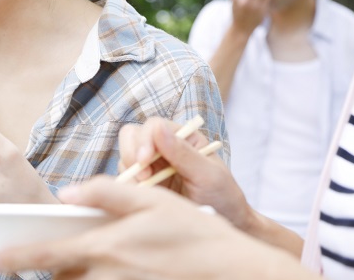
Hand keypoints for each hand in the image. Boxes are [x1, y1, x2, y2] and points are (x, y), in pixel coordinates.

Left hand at [0, 177, 314, 279]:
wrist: (232, 269)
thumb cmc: (193, 230)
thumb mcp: (150, 198)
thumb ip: (106, 192)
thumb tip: (68, 193)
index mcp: (107, 246)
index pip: (50, 254)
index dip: (18, 257)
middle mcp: (108, 275)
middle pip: (62, 276)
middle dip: (50, 267)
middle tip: (47, 252)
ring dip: (72, 274)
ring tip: (78, 258)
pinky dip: (93, 279)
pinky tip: (109, 268)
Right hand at [117, 117, 251, 230]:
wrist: (227, 226)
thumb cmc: (224, 198)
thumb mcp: (209, 176)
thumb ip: (183, 152)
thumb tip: (158, 128)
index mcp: (183, 137)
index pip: (153, 126)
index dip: (144, 140)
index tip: (145, 161)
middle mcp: (165, 148)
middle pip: (132, 136)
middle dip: (132, 154)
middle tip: (144, 178)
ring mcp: (153, 166)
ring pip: (125, 158)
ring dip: (131, 174)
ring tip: (150, 191)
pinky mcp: (145, 185)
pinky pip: (126, 180)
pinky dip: (130, 188)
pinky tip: (147, 198)